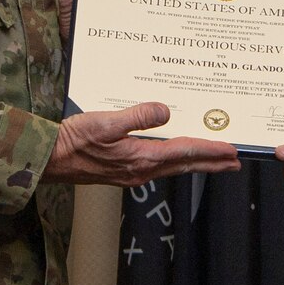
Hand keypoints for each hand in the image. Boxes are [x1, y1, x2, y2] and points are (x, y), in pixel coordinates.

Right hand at [44, 102, 240, 185]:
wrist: (49, 160)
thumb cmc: (72, 141)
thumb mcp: (105, 122)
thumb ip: (137, 116)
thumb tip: (165, 111)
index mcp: (140, 158)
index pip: (184, 152)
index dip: (210, 150)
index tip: (231, 150)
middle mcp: (141, 170)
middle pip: (185, 165)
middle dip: (211, 163)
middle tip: (235, 162)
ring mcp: (132, 173)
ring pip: (173, 167)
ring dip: (196, 163)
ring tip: (214, 160)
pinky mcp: (124, 171)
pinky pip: (159, 167)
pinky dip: (176, 161)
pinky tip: (176, 156)